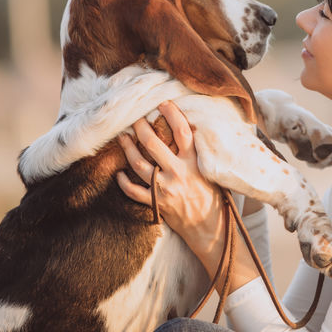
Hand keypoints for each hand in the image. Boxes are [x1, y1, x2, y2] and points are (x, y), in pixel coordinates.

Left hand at [116, 101, 224, 251]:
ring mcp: (165, 188)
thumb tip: (189, 131)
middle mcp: (178, 172)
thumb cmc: (212, 197)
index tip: (163, 104)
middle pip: (154, 143)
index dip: (172, 114)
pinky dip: (124, 182)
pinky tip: (120, 174)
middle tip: (135, 119)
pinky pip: (133, 191)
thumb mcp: (210, 171)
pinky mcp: (156, 202)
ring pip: (139, 164)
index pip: (182, 131)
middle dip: (141, 128)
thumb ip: (198, 154)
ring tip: (123, 138)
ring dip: (128, 149)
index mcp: (194, 162)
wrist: (208, 227)